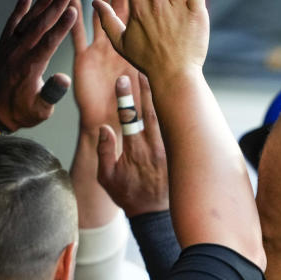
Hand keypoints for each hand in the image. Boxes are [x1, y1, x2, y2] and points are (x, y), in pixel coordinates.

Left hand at [0, 0, 78, 131]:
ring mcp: (9, 47)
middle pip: (39, 25)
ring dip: (41, 5)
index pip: (49, 41)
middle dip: (55, 8)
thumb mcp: (40, 110)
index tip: (72, 11)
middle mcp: (18, 53)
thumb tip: (64, 79)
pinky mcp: (3, 46)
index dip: (62, 25)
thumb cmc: (20, 111)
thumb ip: (52, 93)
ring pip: (27, 21)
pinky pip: (11, 24)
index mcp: (30, 67)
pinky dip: (19, 10)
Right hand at [72, 0, 135, 133]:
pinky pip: (77, 35)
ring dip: (97, 5)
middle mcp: (117, 52)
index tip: (142, 0)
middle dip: (119, 0)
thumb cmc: (127, 112)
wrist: (106, 124)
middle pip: (120, 18)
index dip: (135, 10)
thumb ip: (147, 79)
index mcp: (132, 56)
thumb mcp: (143, 93)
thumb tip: (161, 68)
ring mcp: (100, 53)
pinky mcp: (84, 59)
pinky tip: (71, 2)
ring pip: (97, 21)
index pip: (137, 27)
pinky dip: (73, 19)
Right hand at [93, 0, 208, 81]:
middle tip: (159, 4)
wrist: (175, 77)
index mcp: (138, 7)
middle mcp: (157, 3)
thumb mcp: (121, 43)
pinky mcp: (196, 12)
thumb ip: (108, 20)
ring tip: (172, 4)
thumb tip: (96, 3)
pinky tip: (189, 2)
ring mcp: (178, 7)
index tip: (141, 2)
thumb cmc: (148, 62)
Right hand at [97, 74, 168, 216]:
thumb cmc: (128, 195)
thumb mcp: (106, 178)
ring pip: (166, 116)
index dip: (125, 98)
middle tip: (145, 65)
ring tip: (161, 73)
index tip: (122, 79)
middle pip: (151, 111)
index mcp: (134, 152)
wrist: (154, 213)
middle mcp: (154, 148)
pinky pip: (176, 126)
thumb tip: (103, 127)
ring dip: (162, 94)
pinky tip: (175, 94)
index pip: (129, 119)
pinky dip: (175, 109)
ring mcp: (168, 149)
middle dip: (147, 87)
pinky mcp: (177, 151)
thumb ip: (104, 153)